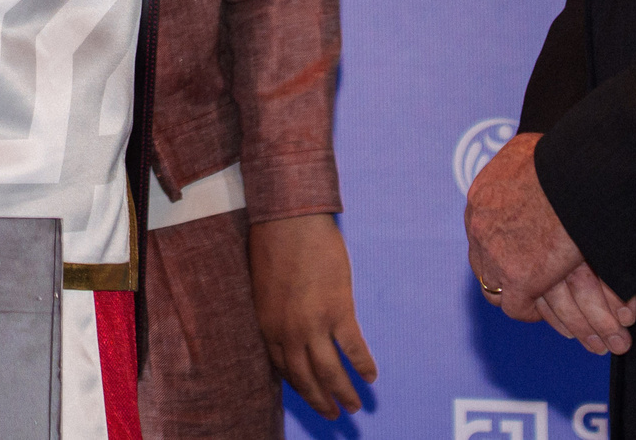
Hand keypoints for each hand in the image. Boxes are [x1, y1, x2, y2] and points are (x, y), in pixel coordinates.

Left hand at [249, 214, 377, 416]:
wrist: (289, 221)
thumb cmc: (274, 244)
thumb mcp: (265, 286)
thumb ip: (276, 311)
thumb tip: (290, 325)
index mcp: (268, 324)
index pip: (283, 368)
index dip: (298, 385)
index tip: (309, 393)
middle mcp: (288, 332)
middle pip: (305, 377)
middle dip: (320, 400)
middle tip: (332, 415)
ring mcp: (314, 324)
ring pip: (330, 372)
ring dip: (343, 393)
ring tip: (353, 407)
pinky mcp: (338, 311)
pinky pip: (353, 349)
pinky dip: (363, 366)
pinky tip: (371, 376)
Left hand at [464, 133, 633, 349]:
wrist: (578, 176)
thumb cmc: (563, 158)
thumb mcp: (527, 151)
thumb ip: (519, 164)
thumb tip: (527, 159)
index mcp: (480, 196)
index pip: (480, 231)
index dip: (500, 246)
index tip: (520, 252)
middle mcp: (479, 226)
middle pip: (481, 263)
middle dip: (502, 274)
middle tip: (526, 281)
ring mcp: (495, 254)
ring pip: (495, 289)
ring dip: (516, 295)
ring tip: (539, 300)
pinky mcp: (519, 278)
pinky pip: (517, 307)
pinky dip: (532, 310)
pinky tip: (552, 310)